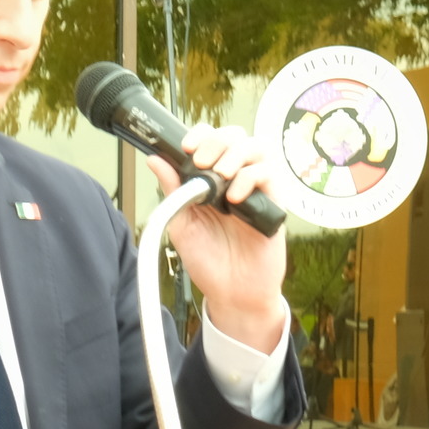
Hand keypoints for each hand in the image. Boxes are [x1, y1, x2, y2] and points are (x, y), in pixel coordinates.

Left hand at [146, 125, 290, 350]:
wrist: (231, 293)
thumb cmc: (208, 260)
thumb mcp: (181, 223)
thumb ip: (171, 190)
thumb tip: (155, 160)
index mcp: (209, 180)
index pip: (210, 140)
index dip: (200, 135)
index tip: (186, 147)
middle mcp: (234, 179)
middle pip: (235, 136)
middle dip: (217, 141)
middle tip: (202, 161)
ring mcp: (255, 190)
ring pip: (256, 148)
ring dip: (236, 154)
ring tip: (220, 176)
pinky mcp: (273, 203)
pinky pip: (269, 175)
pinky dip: (250, 179)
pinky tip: (234, 198)